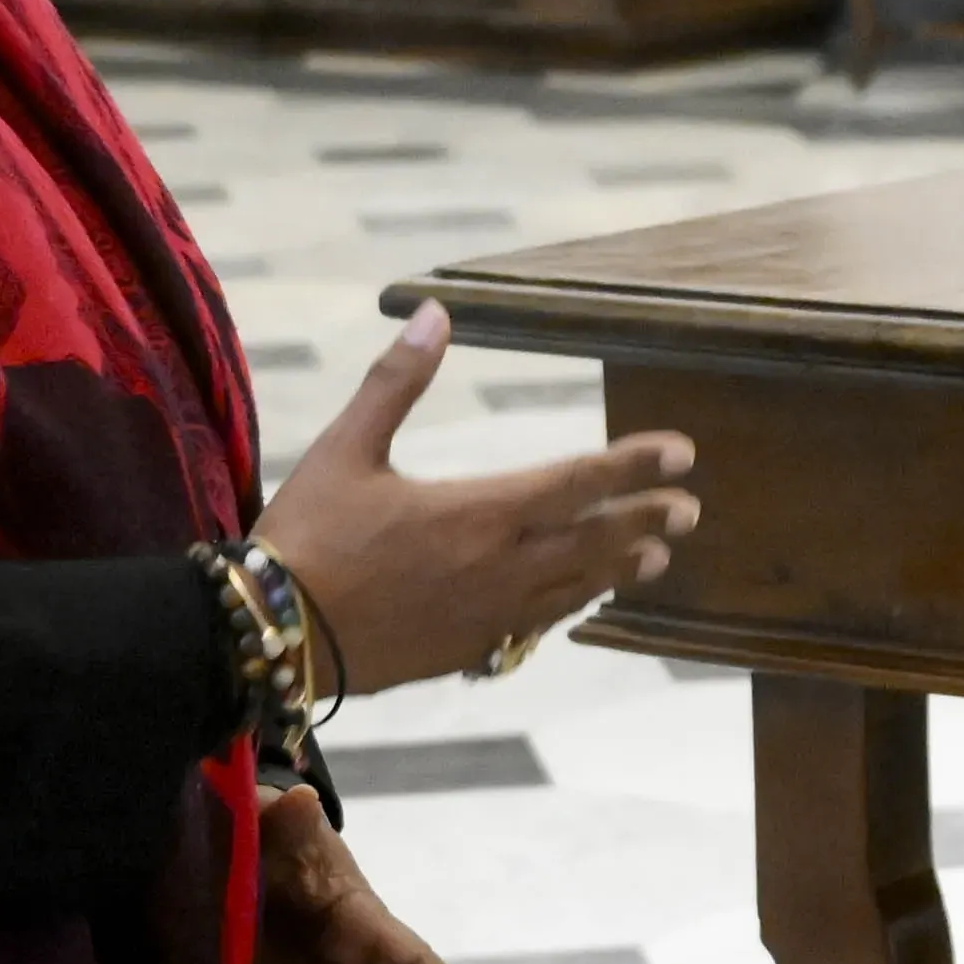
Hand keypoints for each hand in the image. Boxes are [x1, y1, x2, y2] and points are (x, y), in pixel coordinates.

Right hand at [262, 302, 699, 692]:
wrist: (273, 633)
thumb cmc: (307, 536)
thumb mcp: (346, 447)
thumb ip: (397, 382)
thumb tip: (433, 313)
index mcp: (477, 513)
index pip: (578, 482)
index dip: (634, 465)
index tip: (683, 454)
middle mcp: (497, 568)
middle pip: (593, 542)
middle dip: (645, 522)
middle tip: (690, 511)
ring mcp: (486, 616)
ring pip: (573, 590)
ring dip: (618, 569)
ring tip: (654, 558)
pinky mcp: (465, 651)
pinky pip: (535, 626)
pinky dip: (567, 607)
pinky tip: (577, 601)